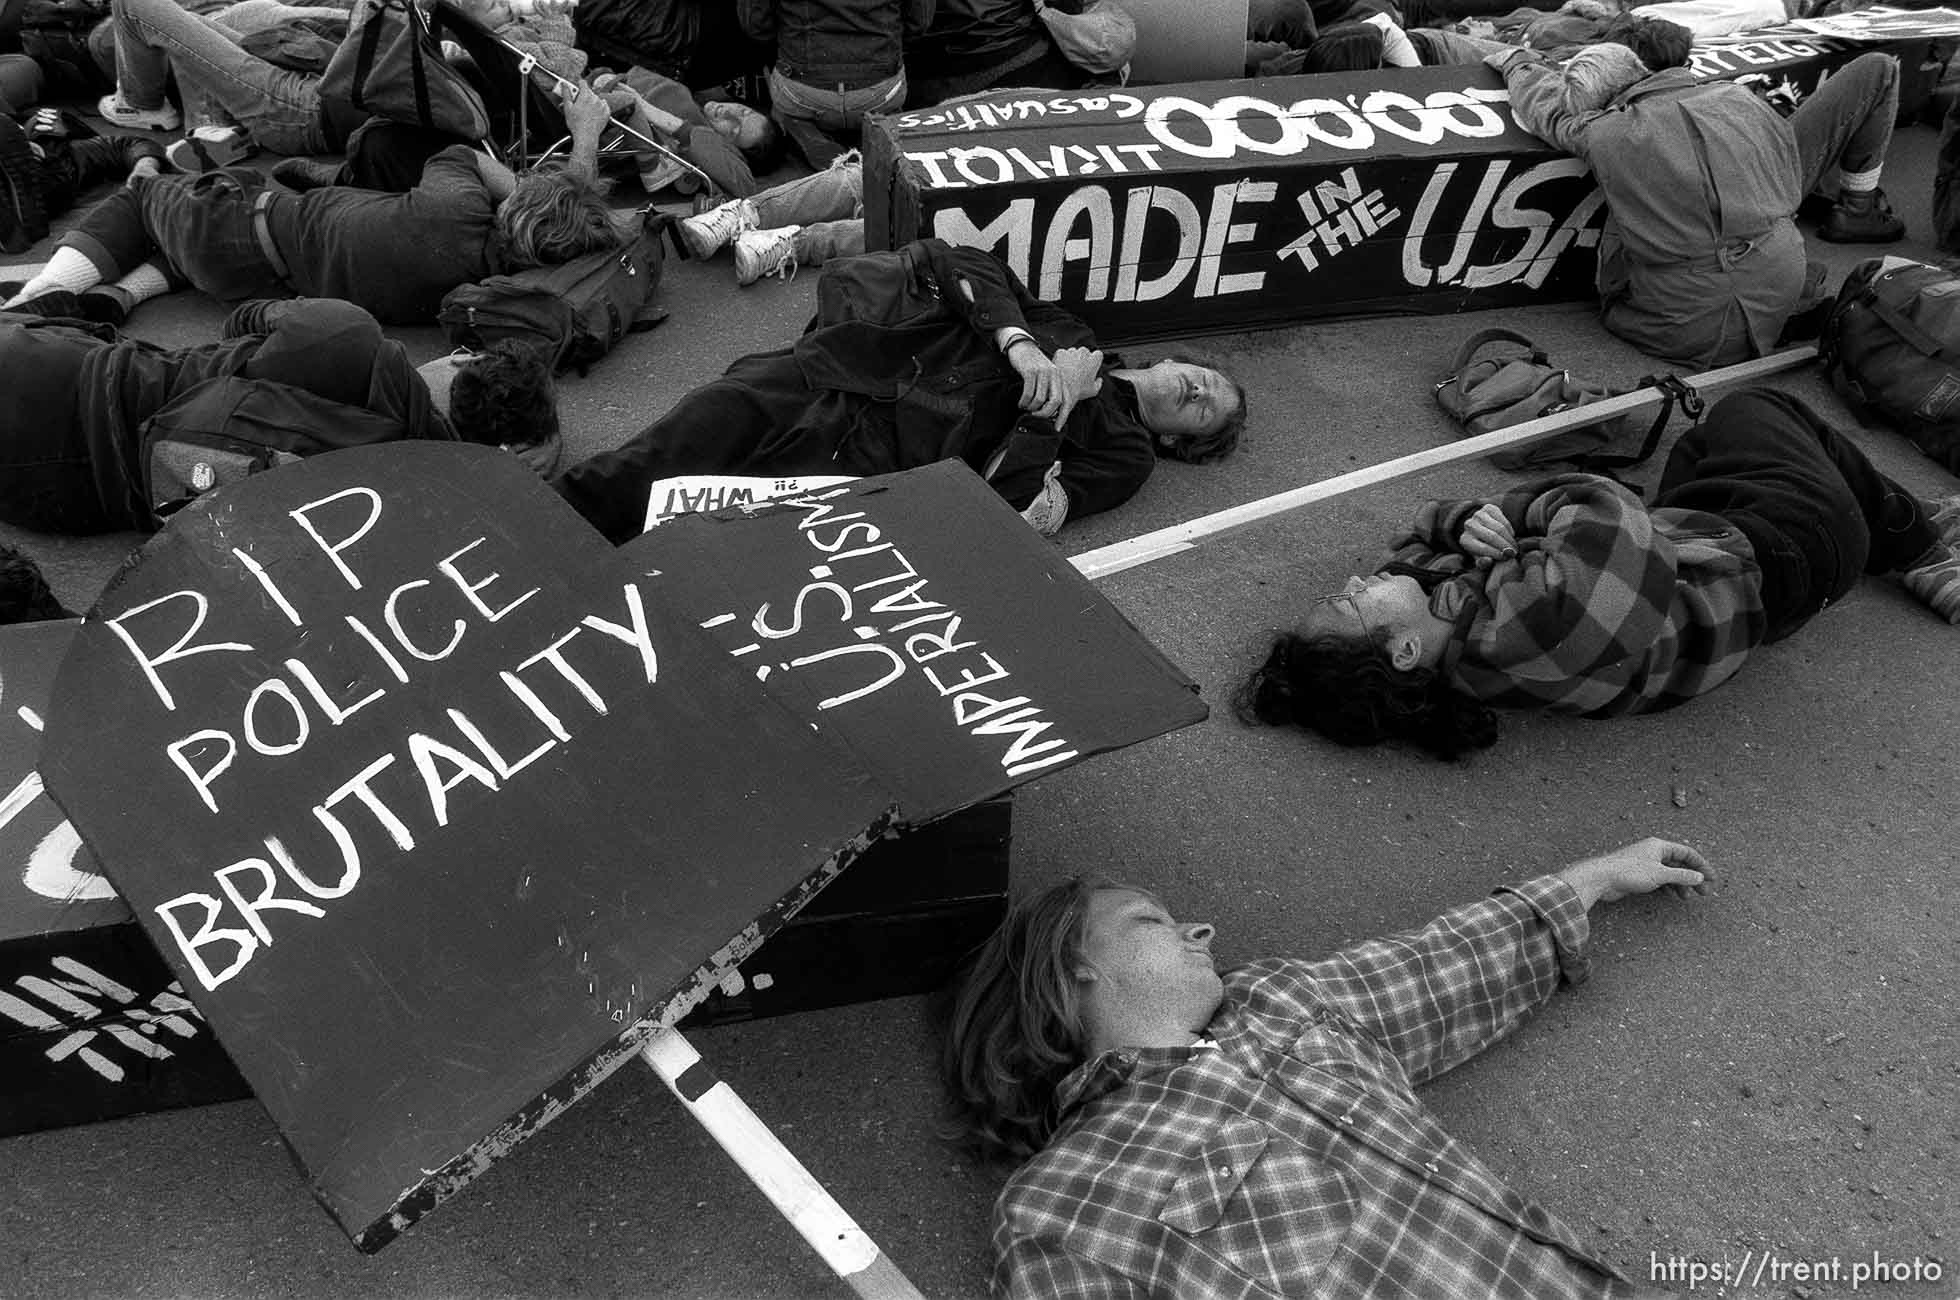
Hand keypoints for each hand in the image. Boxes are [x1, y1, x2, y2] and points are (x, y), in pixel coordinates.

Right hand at [559, 80, 613, 138]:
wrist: (586, 136)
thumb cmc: (577, 124)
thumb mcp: (568, 108)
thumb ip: (566, 94)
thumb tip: (564, 85)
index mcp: (585, 95)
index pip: (583, 82)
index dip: (578, 85)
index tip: (576, 88)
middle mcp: (596, 99)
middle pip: (589, 92)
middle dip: (583, 96)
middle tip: (578, 104)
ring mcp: (602, 106)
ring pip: (596, 99)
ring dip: (591, 102)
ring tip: (585, 111)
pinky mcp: (607, 112)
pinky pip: (603, 106)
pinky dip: (599, 107)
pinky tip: (593, 114)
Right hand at [1008, 340, 1067, 422]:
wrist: (1022, 346)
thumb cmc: (1033, 365)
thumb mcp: (1046, 375)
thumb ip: (1050, 390)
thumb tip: (1050, 412)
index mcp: (1060, 377)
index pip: (1067, 400)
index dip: (1063, 416)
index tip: (1056, 428)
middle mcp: (1054, 374)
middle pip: (1055, 402)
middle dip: (1045, 414)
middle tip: (1035, 417)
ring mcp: (1043, 372)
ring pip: (1040, 399)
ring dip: (1031, 408)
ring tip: (1025, 408)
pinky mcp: (1030, 371)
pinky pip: (1028, 393)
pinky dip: (1024, 402)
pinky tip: (1021, 403)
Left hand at [1049, 346, 1103, 427]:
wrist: (1060, 390)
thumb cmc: (1077, 391)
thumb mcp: (1092, 391)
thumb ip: (1097, 383)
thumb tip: (1098, 381)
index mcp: (1095, 359)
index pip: (1097, 356)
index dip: (1093, 363)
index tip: (1088, 369)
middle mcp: (1084, 352)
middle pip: (1084, 353)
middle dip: (1080, 361)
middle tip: (1076, 371)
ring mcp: (1072, 351)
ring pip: (1072, 353)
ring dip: (1070, 360)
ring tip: (1066, 371)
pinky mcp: (1060, 352)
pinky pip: (1061, 355)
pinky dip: (1060, 361)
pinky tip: (1058, 370)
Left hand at [1458, 503, 1516, 561]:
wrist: (1482, 530)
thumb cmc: (1483, 549)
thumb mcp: (1481, 559)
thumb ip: (1483, 563)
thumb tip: (1488, 560)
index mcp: (1464, 540)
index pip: (1483, 548)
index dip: (1498, 554)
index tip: (1507, 558)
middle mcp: (1469, 525)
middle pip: (1492, 536)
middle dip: (1506, 546)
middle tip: (1514, 553)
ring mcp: (1478, 515)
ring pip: (1499, 527)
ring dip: (1509, 538)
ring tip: (1514, 546)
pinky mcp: (1488, 507)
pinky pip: (1503, 519)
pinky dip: (1509, 529)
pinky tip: (1510, 535)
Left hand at [1557, 838, 1714, 909]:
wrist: (1601, 878)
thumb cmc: (1628, 872)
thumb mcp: (1660, 874)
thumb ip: (1681, 876)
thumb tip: (1700, 877)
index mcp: (1659, 846)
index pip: (1687, 853)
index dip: (1701, 866)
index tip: (1712, 879)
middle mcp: (1653, 852)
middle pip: (1679, 864)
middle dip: (1692, 878)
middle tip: (1704, 893)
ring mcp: (1645, 864)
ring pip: (1669, 873)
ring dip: (1680, 885)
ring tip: (1687, 898)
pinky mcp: (1638, 875)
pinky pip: (1659, 880)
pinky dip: (1668, 887)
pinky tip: (1673, 896)